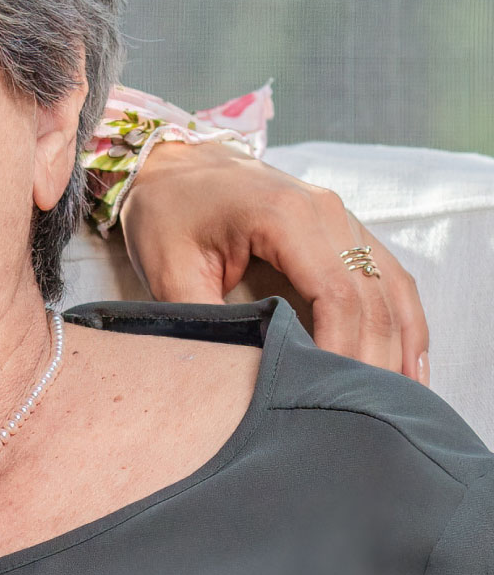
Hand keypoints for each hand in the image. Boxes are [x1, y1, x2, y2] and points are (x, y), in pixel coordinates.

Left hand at [122, 140, 428, 380]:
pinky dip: (403, 319)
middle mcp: (327, 211)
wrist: (172, 163)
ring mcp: (343, 216)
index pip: (337, 296)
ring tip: (396, 398)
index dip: (341, 351)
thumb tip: (236, 371)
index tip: (330, 391)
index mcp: (285, 216)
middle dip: (372, 359)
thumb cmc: (166, 211)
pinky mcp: (346, 227)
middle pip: (371, 298)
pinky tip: (409, 361)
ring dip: (399, 345)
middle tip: (364, 411)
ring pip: (391, 289)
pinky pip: (388, 276)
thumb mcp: (168, 266)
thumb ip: (202, 317)